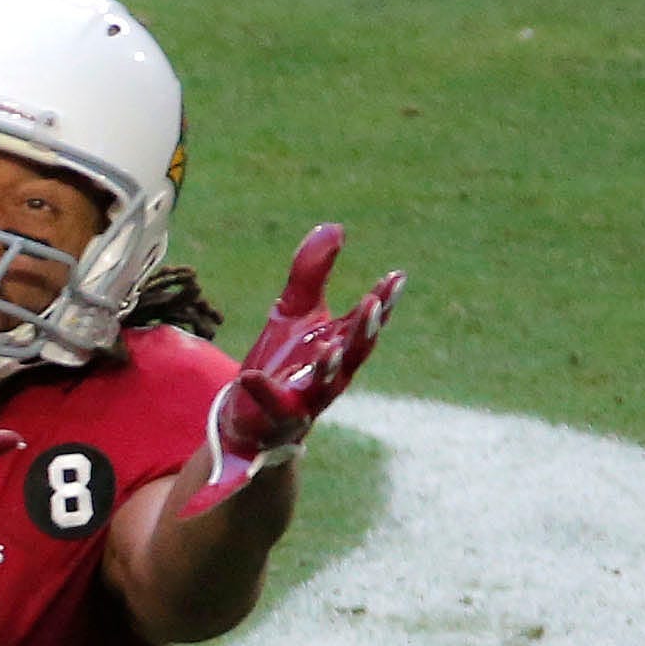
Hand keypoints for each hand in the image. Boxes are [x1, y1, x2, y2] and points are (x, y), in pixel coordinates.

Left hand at [177, 224, 404, 518]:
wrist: (252, 418)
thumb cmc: (283, 363)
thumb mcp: (295, 311)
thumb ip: (312, 272)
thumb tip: (335, 226)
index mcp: (340, 346)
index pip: (366, 322)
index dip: (384, 301)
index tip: (396, 276)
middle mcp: (331, 375)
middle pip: (355, 353)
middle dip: (366, 330)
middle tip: (375, 304)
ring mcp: (306, 400)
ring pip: (324, 385)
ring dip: (330, 366)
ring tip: (329, 346)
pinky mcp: (275, 417)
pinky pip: (269, 405)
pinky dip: (261, 391)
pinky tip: (248, 376)